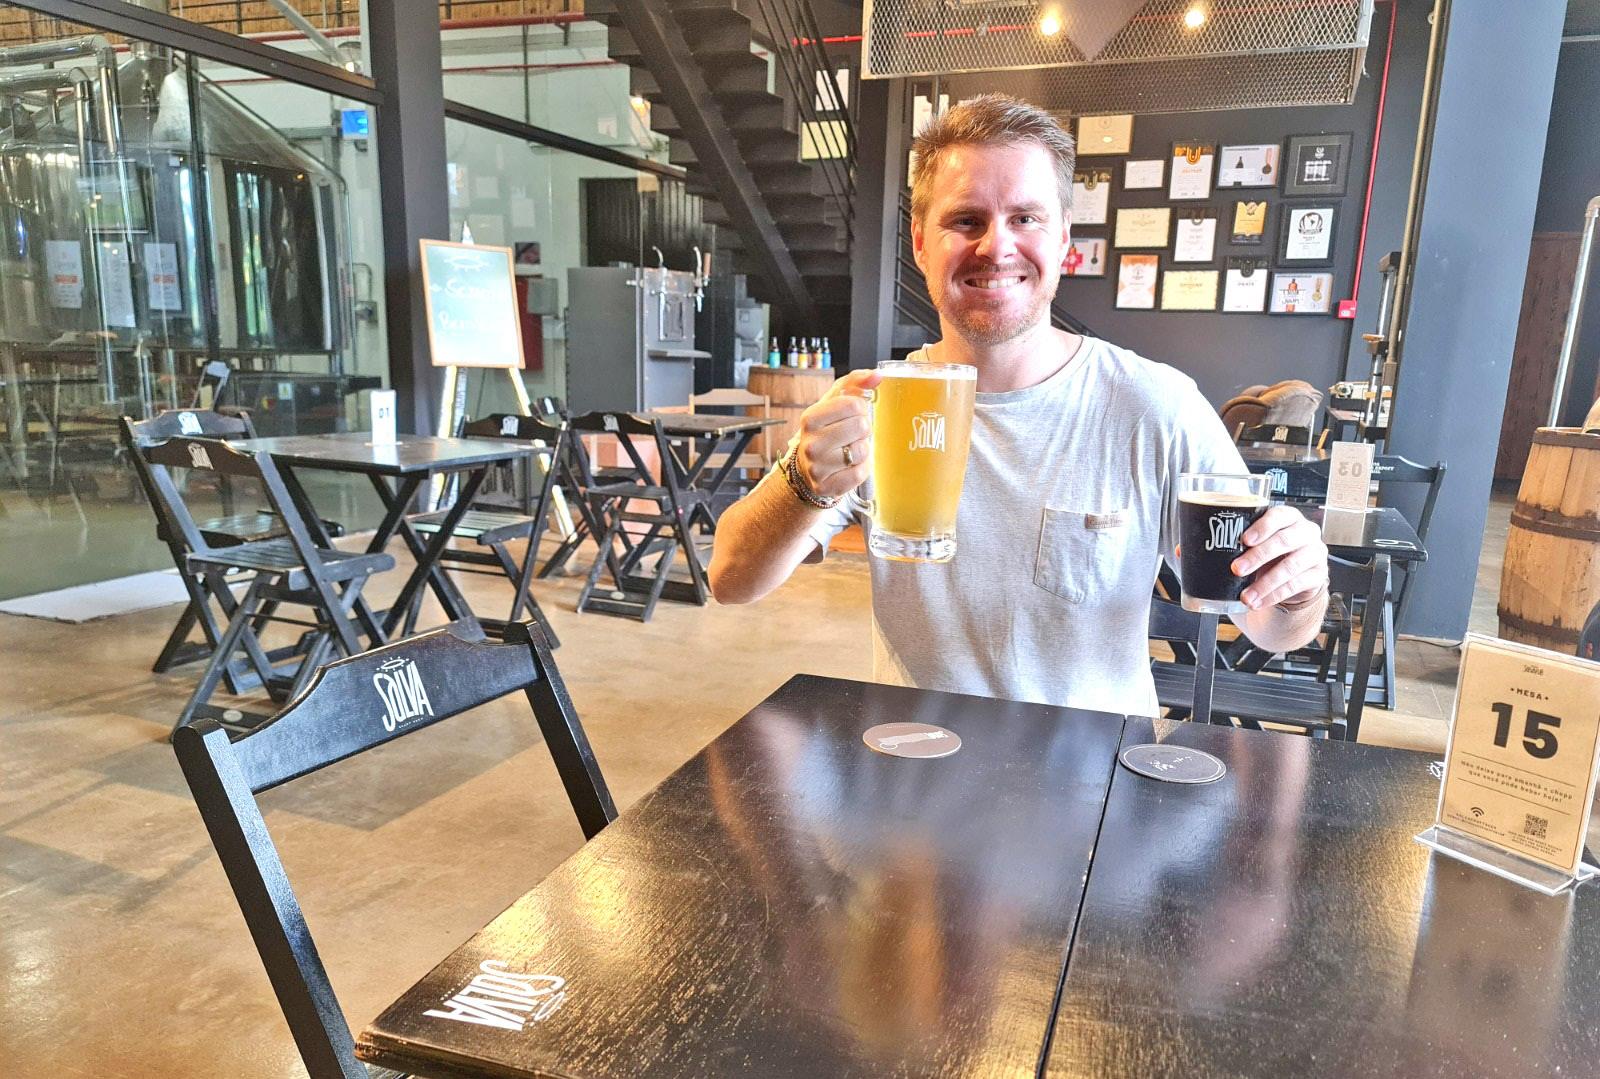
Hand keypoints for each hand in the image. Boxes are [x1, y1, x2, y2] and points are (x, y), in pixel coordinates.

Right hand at [796, 368, 881, 500]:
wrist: (808, 468)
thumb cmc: (826, 430)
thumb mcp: (835, 402)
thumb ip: (856, 383)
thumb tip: (877, 375)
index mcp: (810, 418)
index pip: (853, 404)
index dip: (861, 408)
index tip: (853, 415)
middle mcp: (810, 443)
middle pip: (860, 427)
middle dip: (863, 430)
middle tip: (853, 434)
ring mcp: (817, 468)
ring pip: (862, 452)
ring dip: (863, 450)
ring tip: (850, 449)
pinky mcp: (827, 487)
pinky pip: (860, 474)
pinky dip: (862, 469)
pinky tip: (850, 465)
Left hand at [1230, 505, 1328, 610]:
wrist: (1295, 576)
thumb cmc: (1272, 554)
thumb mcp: (1257, 544)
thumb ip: (1235, 544)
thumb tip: (1194, 551)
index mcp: (1289, 517)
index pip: (1278, 516)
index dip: (1262, 527)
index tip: (1244, 540)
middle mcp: (1306, 532)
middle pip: (1284, 541)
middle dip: (1258, 556)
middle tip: (1236, 569)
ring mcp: (1315, 553)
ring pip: (1290, 566)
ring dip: (1265, 583)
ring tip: (1246, 596)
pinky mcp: (1318, 575)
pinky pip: (1296, 585)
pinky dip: (1274, 596)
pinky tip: (1259, 602)